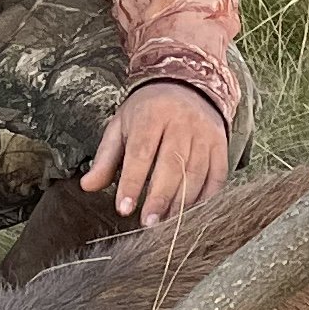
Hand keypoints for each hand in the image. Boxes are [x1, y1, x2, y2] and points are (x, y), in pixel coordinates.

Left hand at [80, 83, 230, 225]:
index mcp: (152, 114)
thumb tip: (87, 186)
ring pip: (196, 174)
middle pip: (172, 165)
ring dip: (181, 203)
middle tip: (148, 223)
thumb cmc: (148, 112)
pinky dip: (206, 199)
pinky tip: (191, 214)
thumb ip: (106, 158)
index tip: (124, 208)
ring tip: (166, 223)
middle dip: (159, 198)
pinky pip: (217, 176)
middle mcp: (182, 122)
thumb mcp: (121, 126)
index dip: (132, 182)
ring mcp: (205, 134)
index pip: (141, 153)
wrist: (187, 86)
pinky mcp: (221, 146)